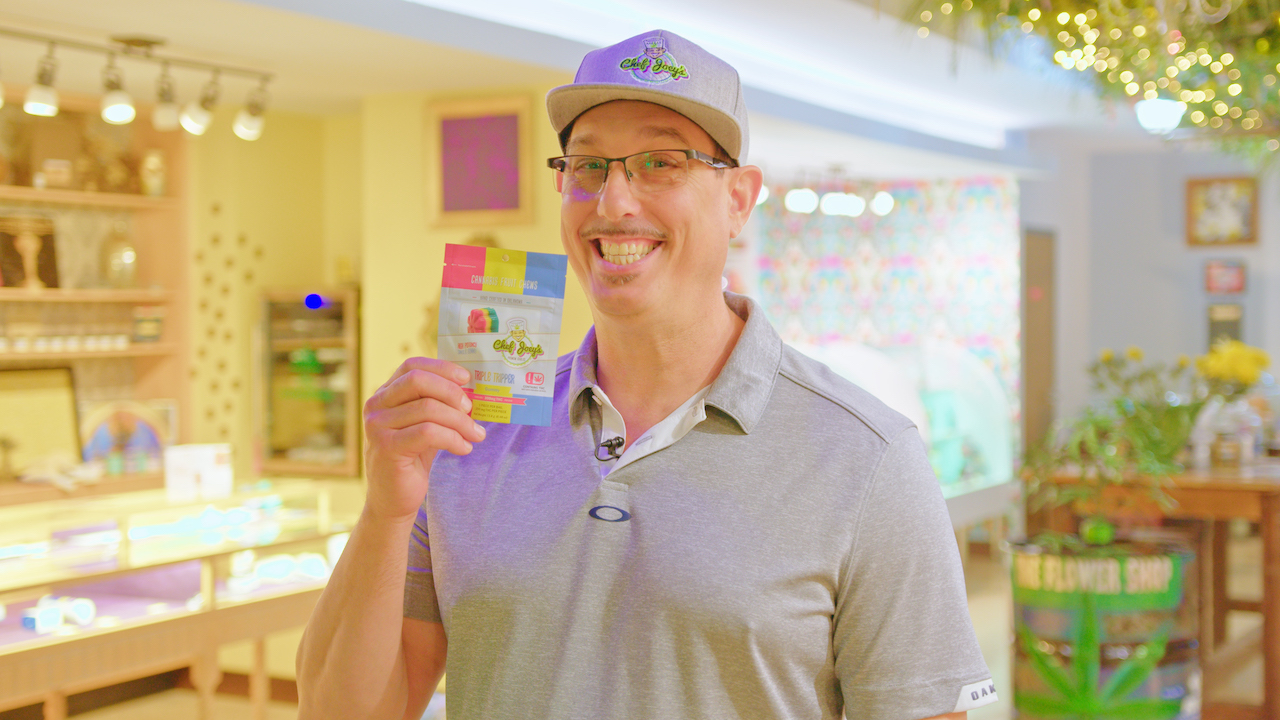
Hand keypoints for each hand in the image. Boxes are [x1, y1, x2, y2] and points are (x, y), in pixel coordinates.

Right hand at [362, 357, 485, 522]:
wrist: (393, 499)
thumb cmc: (413, 458)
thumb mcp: (426, 425)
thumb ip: (439, 405)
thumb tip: (472, 390)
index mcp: (385, 394)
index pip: (412, 366)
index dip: (441, 367)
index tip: (466, 378)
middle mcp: (376, 405)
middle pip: (418, 381)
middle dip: (451, 392)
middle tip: (471, 408)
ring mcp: (377, 426)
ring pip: (428, 408)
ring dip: (460, 421)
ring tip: (476, 434)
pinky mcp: (387, 447)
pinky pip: (428, 433)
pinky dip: (453, 438)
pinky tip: (464, 448)